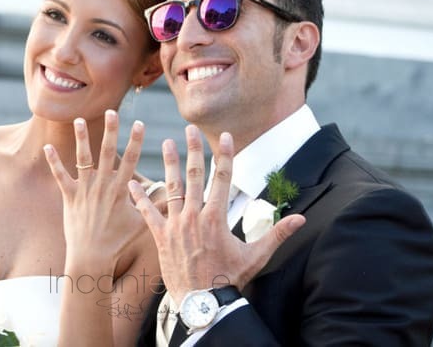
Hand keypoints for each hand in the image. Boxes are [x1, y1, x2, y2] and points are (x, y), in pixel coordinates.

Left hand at [44, 110, 146, 273]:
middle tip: (111, 112)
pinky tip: (48, 147)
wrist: (91, 257)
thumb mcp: (141, 224)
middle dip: (110, 131)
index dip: (136, 141)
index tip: (140, 124)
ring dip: (80, 138)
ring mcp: (85, 190)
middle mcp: (102, 186)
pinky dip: (54, 162)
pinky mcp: (69, 197)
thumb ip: (157, 208)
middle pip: (106, 153)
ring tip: (78, 119)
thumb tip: (177, 200)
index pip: (131, 160)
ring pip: (82, 158)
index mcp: (120, 190)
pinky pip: (60, 176)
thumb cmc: (118, 242)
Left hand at [128, 125, 304, 304]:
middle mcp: (194, 216)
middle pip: (194, 176)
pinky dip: (140, 198)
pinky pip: (148, 213)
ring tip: (167, 143)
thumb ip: (277, 233)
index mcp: (216, 217)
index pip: (222, 178)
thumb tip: (301, 218)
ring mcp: (175, 226)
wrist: (203, 303)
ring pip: (171, 188)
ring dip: (169, 164)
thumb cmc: (230, 279)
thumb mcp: (256, 256)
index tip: (226, 137)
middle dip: (193, 150)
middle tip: (189, 129)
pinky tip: (132, 182)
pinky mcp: (160, 237)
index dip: (225, 155)